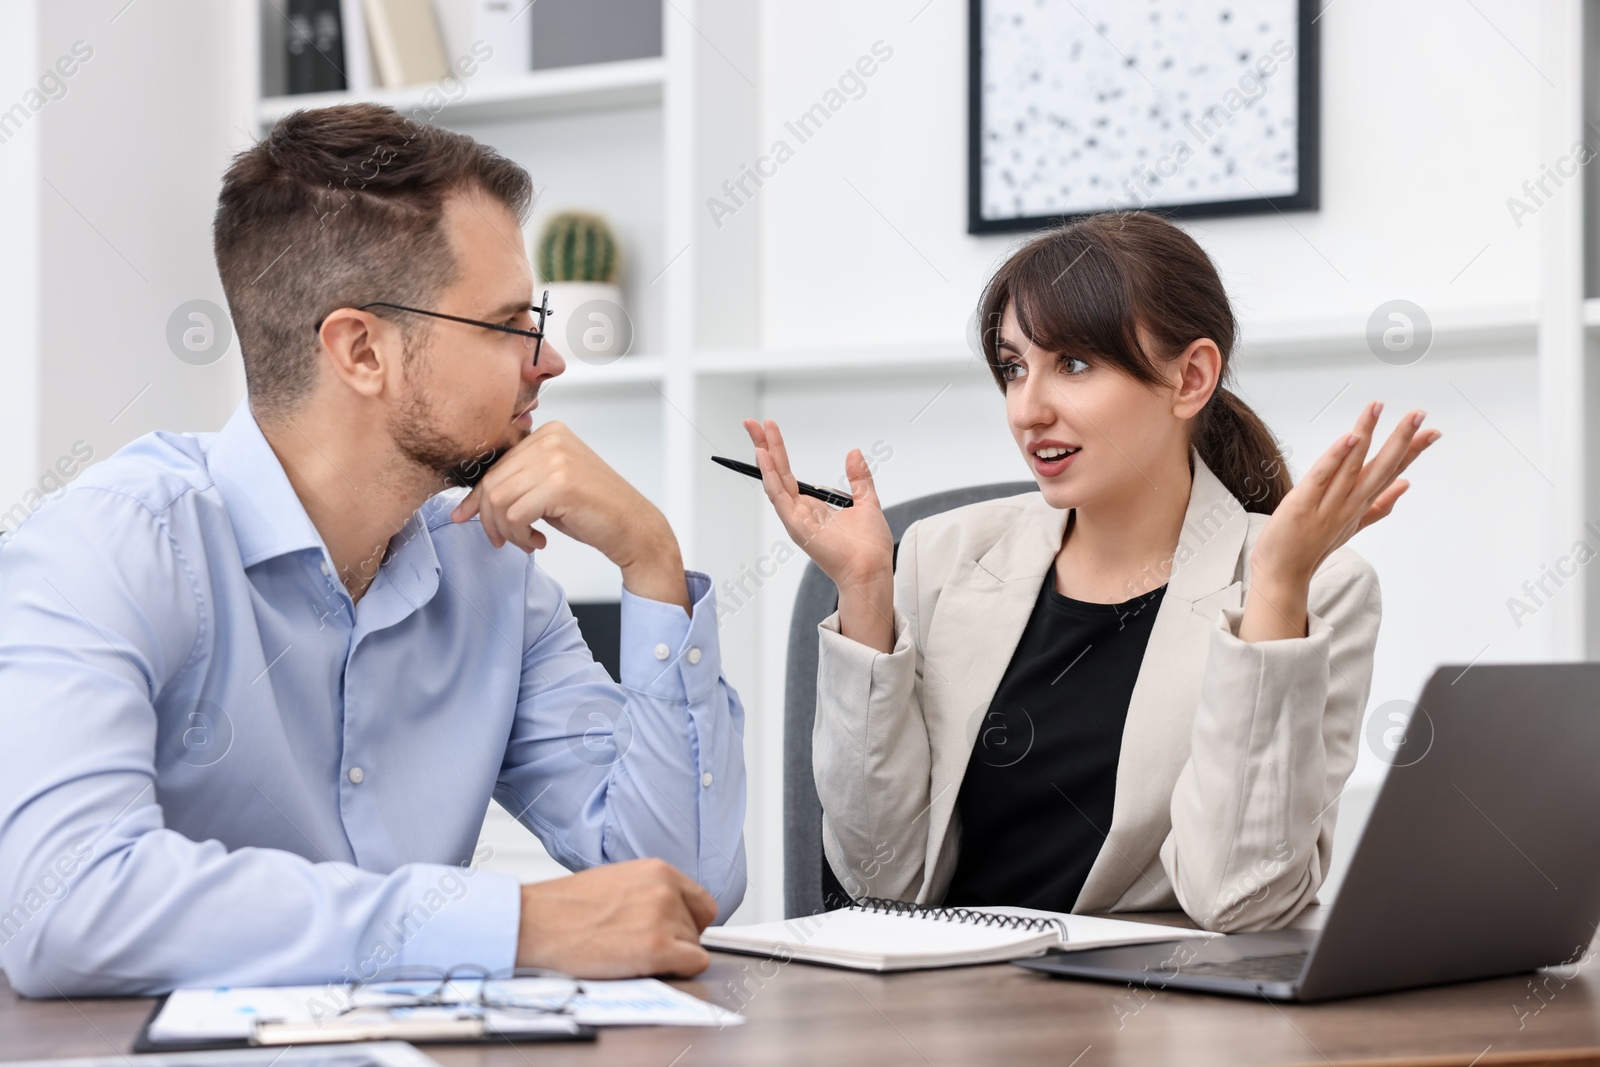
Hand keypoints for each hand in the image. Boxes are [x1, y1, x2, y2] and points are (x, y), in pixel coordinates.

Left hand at [451, 422, 688, 610]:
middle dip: (489, 519)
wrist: (634, 528)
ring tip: (525, 541)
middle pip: (492, 482)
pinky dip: (519, 536)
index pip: (496, 465)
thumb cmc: (595, 511)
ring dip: (506, 531)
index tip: (465, 516)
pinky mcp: (560, 485)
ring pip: (499, 500)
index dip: (477, 497)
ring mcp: (557, 460)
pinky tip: (538, 542)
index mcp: (549, 433)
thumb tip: (474, 501)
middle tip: (501, 540)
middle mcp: (552, 440)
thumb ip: (519, 482)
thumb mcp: (551, 487)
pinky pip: (515, 515)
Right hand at [515, 858, 717, 977]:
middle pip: (698, 926)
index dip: (687, 922)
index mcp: (658, 870)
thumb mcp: (617, 882)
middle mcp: (666, 890)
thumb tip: (668, 913)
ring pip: (693, 948)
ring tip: (632, 955)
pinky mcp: (657, 948)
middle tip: (646, 948)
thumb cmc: (564, 908)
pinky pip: (693, 965)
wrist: (535, 923)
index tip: (672, 933)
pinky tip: (646, 968)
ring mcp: (664, 918)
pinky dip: (676, 972)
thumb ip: (649, 893)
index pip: (701, 902)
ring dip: (670, 958)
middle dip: (678, 941)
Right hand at [743, 419, 896, 652]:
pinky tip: (765, 458)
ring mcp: (796, 518)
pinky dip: (771, 477)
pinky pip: (780, 497)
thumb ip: (859, 478)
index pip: (788, 472)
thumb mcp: (867, 501)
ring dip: (764, 456)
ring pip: (774, 481)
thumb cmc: (869, 546)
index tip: (769, 427)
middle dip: (763, 445)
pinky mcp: (797, 526)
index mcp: (812, 506)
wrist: (872, 568)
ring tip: (755, 432)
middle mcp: (799, 511)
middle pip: (776, 472)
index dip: (777, 449)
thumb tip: (853, 453)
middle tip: (750, 422)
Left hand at [1240, 401, 1439, 641]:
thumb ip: (1380, 505)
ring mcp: (1328, 504)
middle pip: (1380, 467)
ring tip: (1378, 408)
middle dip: (1401, 439)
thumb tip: (1405, 486)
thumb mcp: (1354, 525)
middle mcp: (1349, 503)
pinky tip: (1350, 438)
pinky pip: (1322, 476)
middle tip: (1419, 414)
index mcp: (1360, 504)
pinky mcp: (1303, 504)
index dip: (1412, 451)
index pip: (1392, 472)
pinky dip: (1336, 457)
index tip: (1432, 431)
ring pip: (1352, 465)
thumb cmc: (1313, 547)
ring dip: (1366, 435)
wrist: (1283, 574)